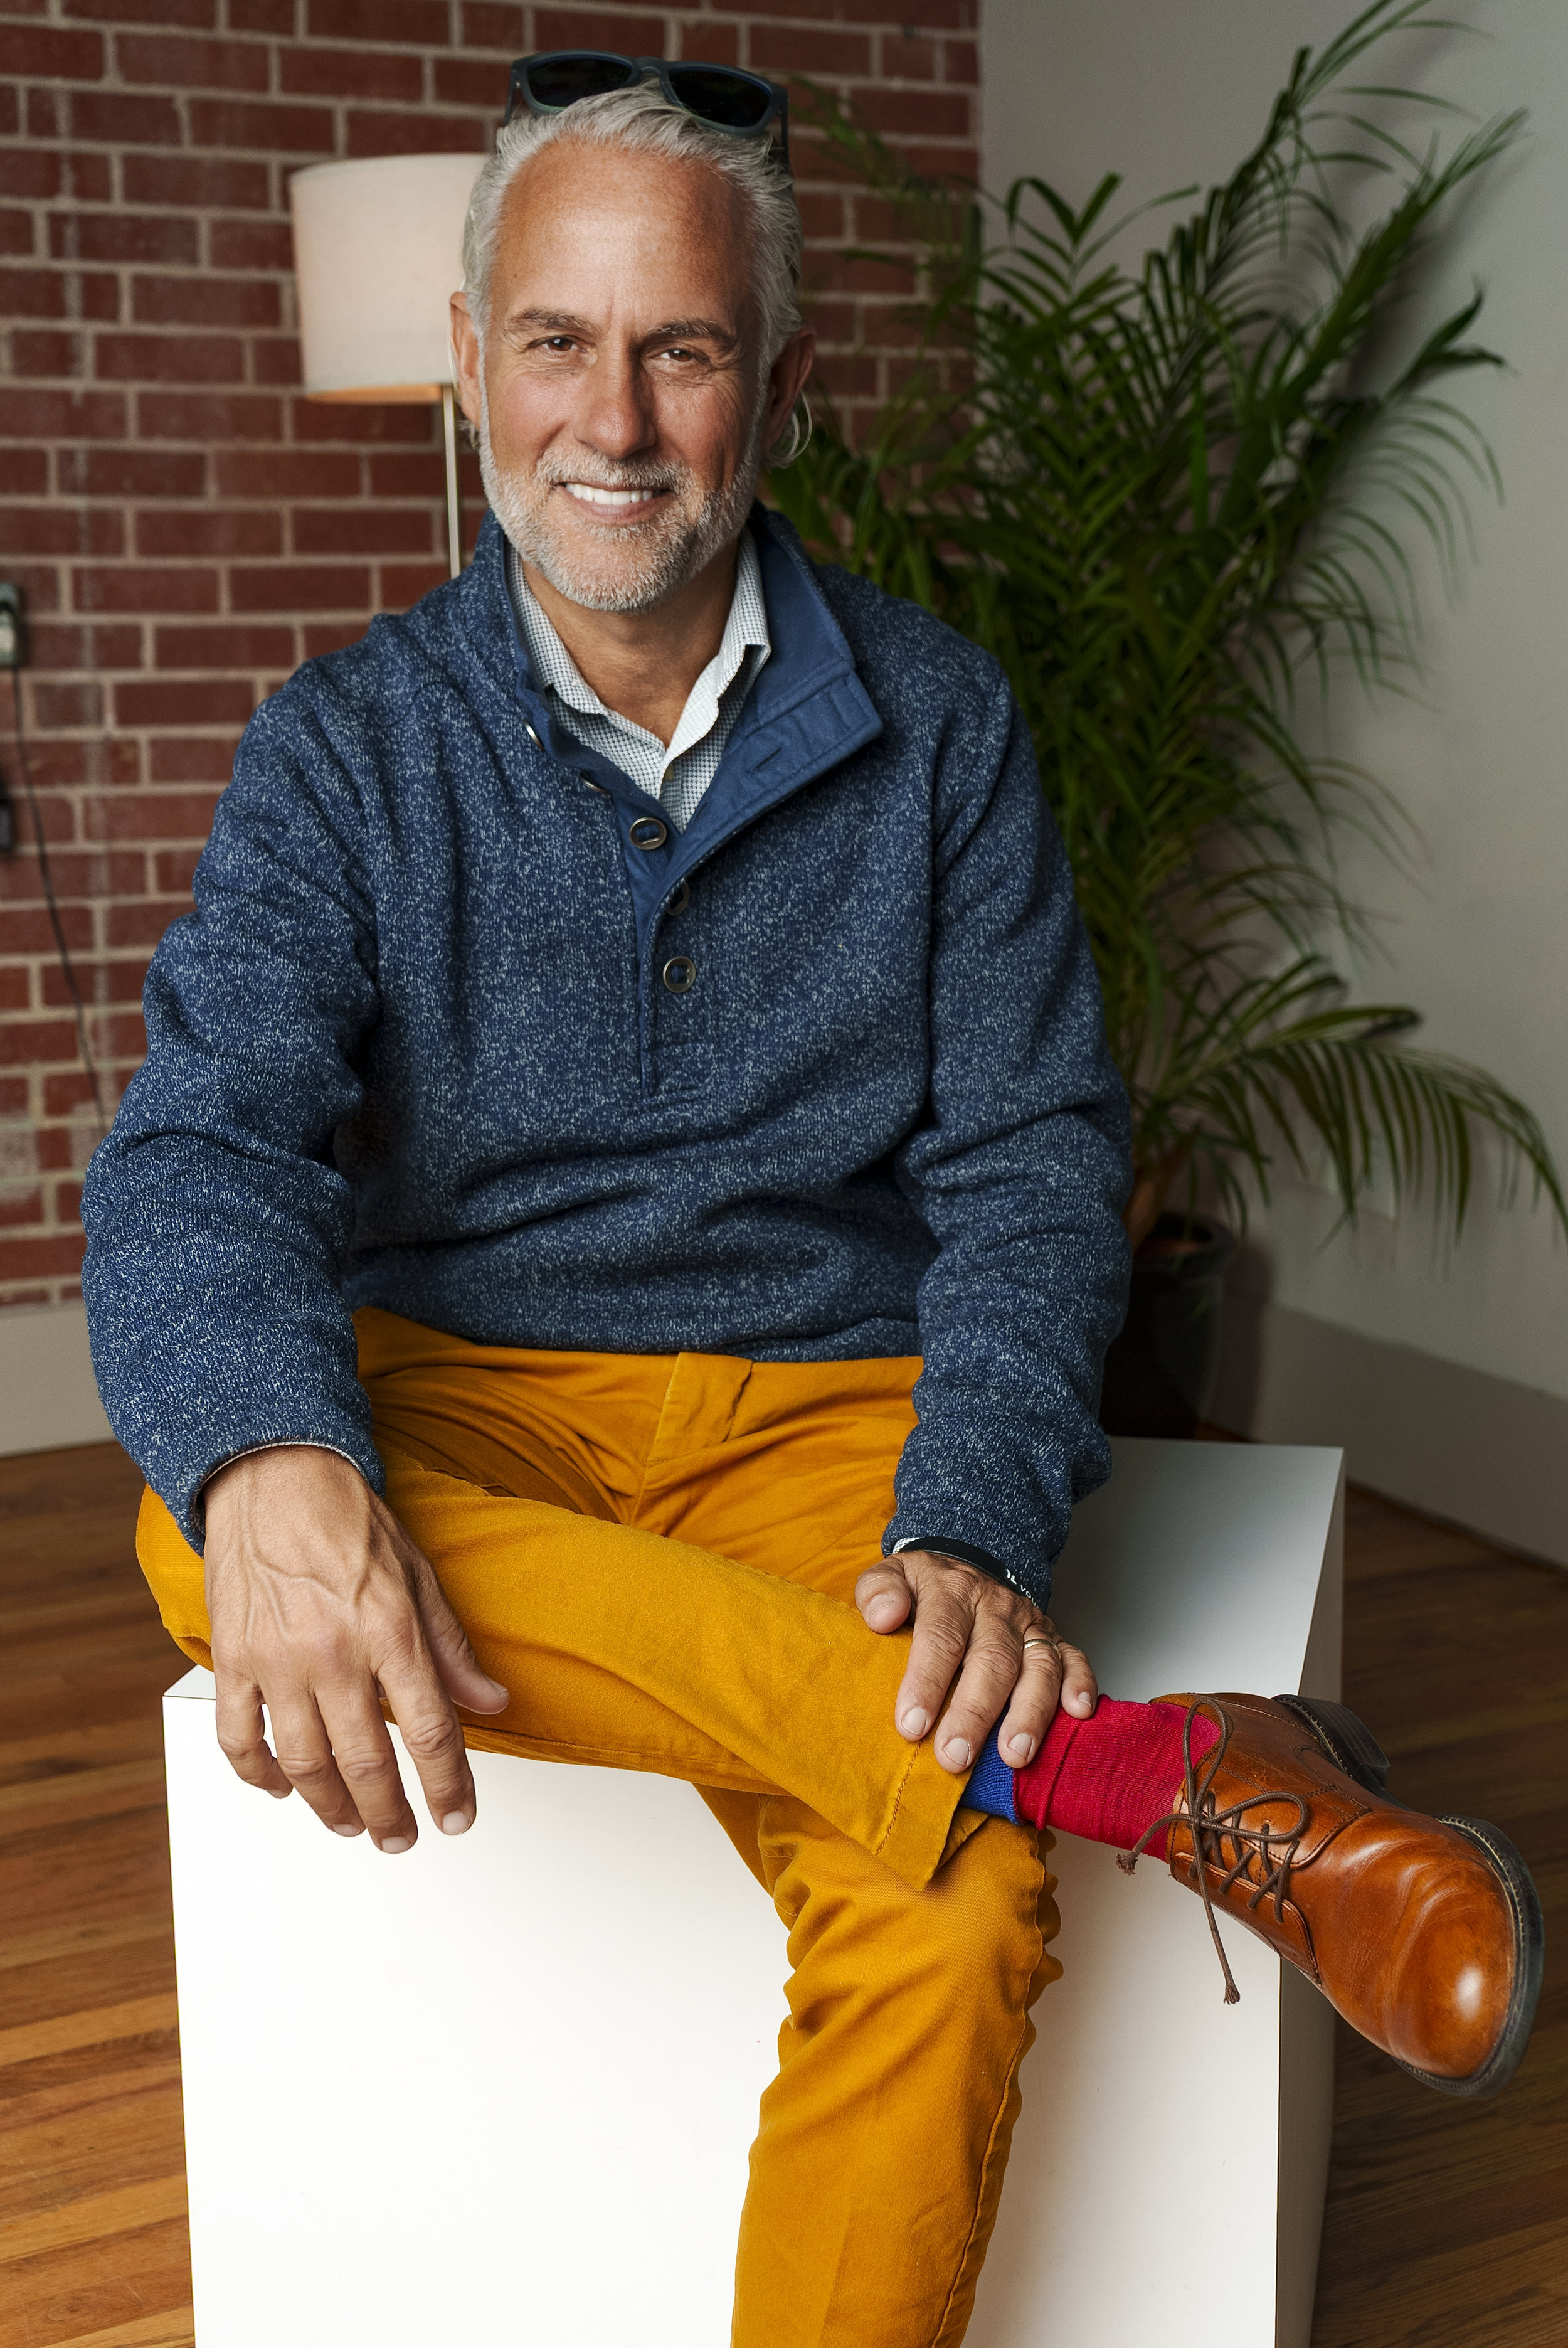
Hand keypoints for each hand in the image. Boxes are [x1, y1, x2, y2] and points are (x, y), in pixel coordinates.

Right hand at [203, 1446, 509, 1850]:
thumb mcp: (420, 1577)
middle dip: (390, 1814)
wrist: (274, 1475)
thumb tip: (492, 1701)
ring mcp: (277, 1660)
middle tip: (403, 1837)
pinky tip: (280, 1788)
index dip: (449, 1786)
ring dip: (330, 1807)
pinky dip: (259, 1775)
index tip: (458, 1818)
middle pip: (367, 1763)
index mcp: (390, 1632)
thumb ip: (453, 1648)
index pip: (430, 1732)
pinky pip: (240, 1738)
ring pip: (304, 1764)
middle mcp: (334, 1653)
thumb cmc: (348, 1520)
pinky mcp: (234, 1658)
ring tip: (351, 1824)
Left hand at [854, 1550, 1096, 1773]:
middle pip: (991, 1659)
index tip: (911, 1726)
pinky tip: (1077, 1714)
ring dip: (1029, 1712)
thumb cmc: (924, 1588)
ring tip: (1014, 1755)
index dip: (927, 1683)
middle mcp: (995, 1606)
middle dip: (974, 1712)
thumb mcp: (892, 1575)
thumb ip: (879, 1592)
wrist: (967, 1564)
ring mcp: (1028, 1623)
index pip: (941, 1637)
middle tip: (955, 1756)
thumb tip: (883, 1617)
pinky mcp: (1053, 1637)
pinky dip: (1082, 1684)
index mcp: (951, 1591)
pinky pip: (1075, 1658)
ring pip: (1038, 1665)